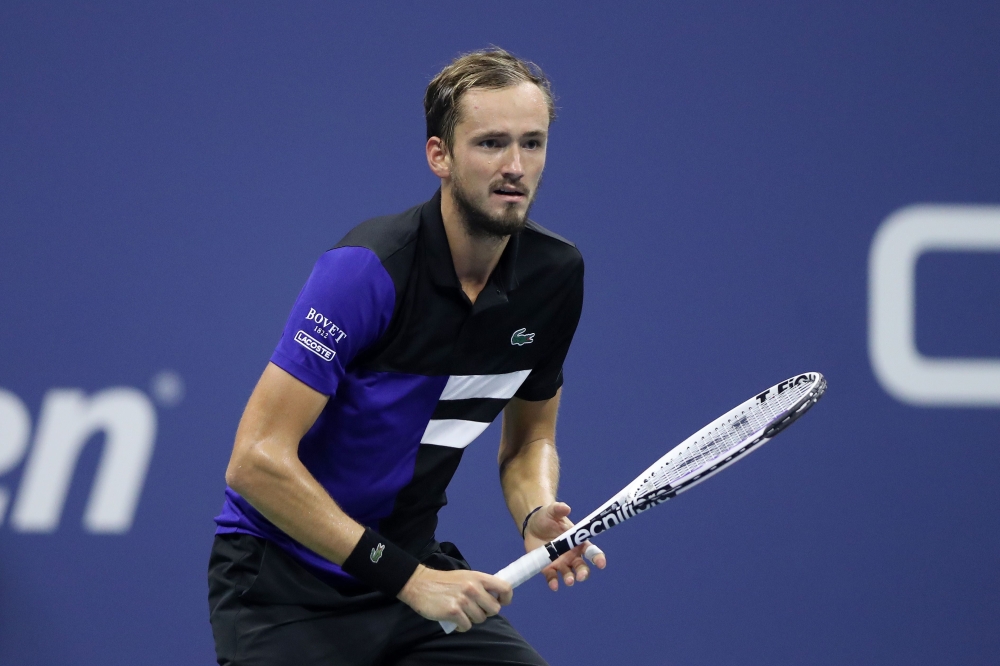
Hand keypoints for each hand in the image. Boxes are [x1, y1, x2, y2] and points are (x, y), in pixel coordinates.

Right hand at [397, 565, 512, 632]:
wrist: (420, 584)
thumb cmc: (444, 581)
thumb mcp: (465, 576)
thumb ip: (480, 585)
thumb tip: (494, 599)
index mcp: (478, 577)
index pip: (505, 588)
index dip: (506, 598)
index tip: (501, 602)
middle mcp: (473, 588)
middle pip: (494, 609)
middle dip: (486, 612)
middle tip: (474, 609)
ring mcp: (464, 600)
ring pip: (480, 619)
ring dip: (472, 619)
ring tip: (461, 613)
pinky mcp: (453, 612)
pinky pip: (467, 626)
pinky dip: (461, 626)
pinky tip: (454, 620)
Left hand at [523, 502, 606, 590]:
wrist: (532, 525)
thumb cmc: (547, 517)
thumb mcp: (552, 511)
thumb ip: (559, 509)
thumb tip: (566, 508)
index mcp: (578, 542)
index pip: (591, 551)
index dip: (598, 558)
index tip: (601, 563)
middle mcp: (572, 555)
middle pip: (582, 567)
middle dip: (583, 573)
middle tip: (580, 576)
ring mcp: (561, 563)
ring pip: (569, 574)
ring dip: (570, 579)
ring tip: (569, 581)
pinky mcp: (548, 568)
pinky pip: (552, 578)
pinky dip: (554, 582)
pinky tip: (554, 585)